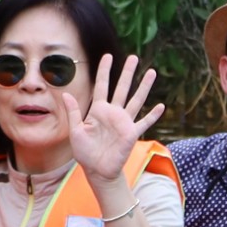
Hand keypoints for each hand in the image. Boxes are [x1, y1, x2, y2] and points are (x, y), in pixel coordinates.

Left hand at [57, 54, 164, 187]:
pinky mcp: (132, 133)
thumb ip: (74, 112)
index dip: (104, 71)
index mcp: (98, 110)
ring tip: (152, 72)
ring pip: (136, 100)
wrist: (97, 170)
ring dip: (144, 87)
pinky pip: (144, 122)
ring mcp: (124, 122)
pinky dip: (152, 115)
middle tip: (134, 57)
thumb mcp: (76, 131)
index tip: (107, 56)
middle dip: (127, 72)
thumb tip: (66, 93)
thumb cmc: (85, 152)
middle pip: (122, 88)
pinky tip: (161, 106)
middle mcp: (113, 112)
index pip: (102, 86)